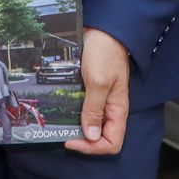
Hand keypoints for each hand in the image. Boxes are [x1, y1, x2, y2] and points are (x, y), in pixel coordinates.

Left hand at [65, 28, 130, 155]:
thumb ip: (94, 109)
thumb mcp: (98, 82)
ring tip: (60, 125)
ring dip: (76, 128)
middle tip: (64, 134)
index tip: (72, 140)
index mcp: (118, 110)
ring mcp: (101, 100)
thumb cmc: (104, 52)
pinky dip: (74, 113)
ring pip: (91, 125)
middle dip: (83, 140)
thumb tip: (91, 135)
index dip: (93, 147)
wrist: (102, 31)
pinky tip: (62, 110)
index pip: (112, 143)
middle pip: (101, 138)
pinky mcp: (91, 91)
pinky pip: (84, 110)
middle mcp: (110, 109)